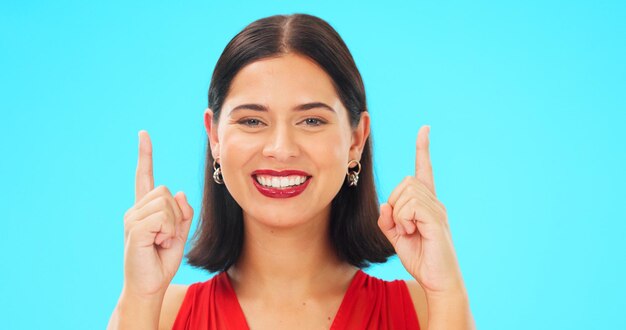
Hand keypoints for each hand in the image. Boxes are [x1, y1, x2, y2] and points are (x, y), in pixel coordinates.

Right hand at [122, 130, 193, 298]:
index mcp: (145, 208)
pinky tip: (158, 244)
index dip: (145, 155)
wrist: (149, 285)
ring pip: (166, 204)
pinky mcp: (134, 228)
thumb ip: (182, 213)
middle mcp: (135, 209)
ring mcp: (132, 218)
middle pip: (166, 192)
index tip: (143, 134)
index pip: (145, 176)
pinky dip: (168, 233)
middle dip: (177, 215)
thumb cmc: (162, 260)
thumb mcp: (180, 233)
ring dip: (173, 226)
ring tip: (161, 242)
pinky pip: (162, 218)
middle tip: (167, 237)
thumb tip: (180, 193)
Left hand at [377, 125, 464, 295]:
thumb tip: (384, 205)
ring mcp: (437, 210)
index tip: (424, 128)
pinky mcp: (436, 219)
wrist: (438, 281)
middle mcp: (434, 202)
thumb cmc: (420, 260)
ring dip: (399, 214)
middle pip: (406, 182)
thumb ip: (388, 220)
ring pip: (406, 193)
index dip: (423, 149)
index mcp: (426, 204)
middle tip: (402, 227)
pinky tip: (412, 232)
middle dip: (395, 202)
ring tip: (410, 232)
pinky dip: (404, 219)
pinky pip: (411, 206)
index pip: (424, 170)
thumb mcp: (396, 238)